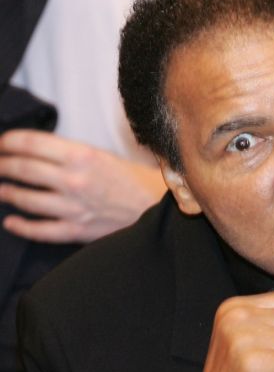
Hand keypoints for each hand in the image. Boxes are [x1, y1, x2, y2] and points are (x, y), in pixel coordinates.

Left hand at [0, 129, 166, 242]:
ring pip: (25, 199)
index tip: (0, 144)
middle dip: (1, 166)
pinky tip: (11, 222)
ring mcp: (73, 207)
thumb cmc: (135, 181)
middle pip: (22, 169)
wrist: (160, 208)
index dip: (7, 142)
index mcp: (82, 156)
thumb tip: (36, 153)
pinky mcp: (77, 229)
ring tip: (0, 190)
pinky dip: (21, 226)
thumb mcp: (104, 156)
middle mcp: (74, 180)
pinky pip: (40, 230)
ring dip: (6, 193)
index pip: (30, 143)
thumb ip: (71, 154)